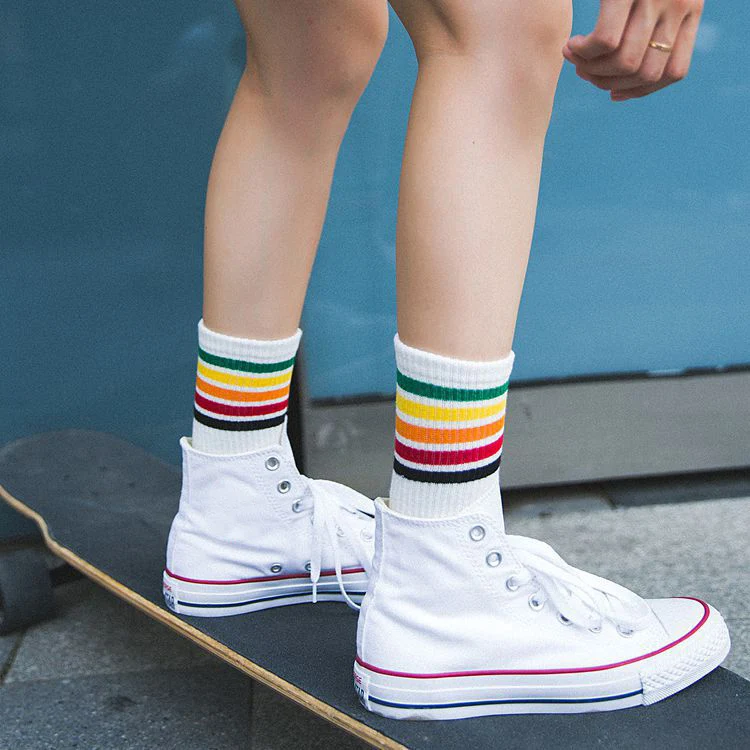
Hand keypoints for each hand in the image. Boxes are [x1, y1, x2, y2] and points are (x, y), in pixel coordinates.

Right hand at [562, 0, 703, 100]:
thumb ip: (652, 23)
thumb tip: (623, 83)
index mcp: (692, 7)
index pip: (674, 72)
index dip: (639, 91)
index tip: (613, 93)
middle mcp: (680, 3)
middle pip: (645, 73)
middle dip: (608, 83)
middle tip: (582, 72)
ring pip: (625, 63)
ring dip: (592, 70)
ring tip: (573, 57)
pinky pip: (605, 42)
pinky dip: (584, 52)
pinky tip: (571, 45)